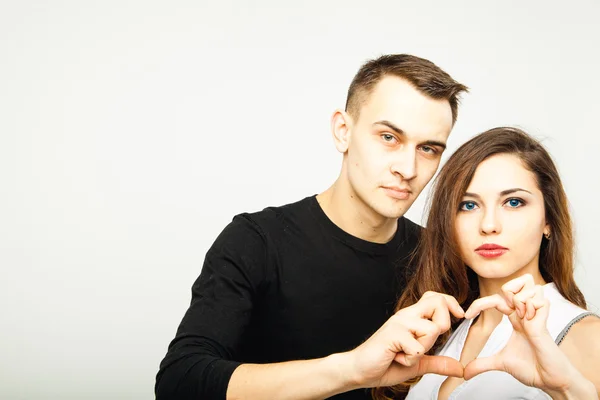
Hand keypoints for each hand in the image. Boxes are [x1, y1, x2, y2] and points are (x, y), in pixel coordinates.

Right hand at [346, 291, 464, 388]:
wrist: (359, 370)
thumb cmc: (384, 363)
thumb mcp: (418, 364)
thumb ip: (438, 363)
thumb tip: (459, 368)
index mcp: (412, 318)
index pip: (435, 297)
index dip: (450, 303)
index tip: (459, 316)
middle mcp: (406, 316)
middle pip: (437, 302)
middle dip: (443, 324)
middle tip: (427, 342)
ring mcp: (399, 323)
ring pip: (432, 329)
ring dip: (424, 348)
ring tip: (406, 354)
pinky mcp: (393, 333)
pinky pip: (418, 348)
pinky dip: (411, 360)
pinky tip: (398, 358)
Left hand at [463, 274, 581, 392]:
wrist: (550, 382)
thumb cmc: (533, 369)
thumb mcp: (501, 363)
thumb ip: (482, 364)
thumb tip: (465, 373)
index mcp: (516, 319)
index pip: (496, 299)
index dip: (480, 303)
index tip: (466, 316)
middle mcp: (525, 313)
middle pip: (519, 281)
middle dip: (507, 289)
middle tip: (506, 310)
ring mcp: (537, 314)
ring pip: (529, 284)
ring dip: (519, 298)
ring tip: (523, 318)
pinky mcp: (546, 320)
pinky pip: (539, 299)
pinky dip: (531, 306)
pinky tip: (531, 321)